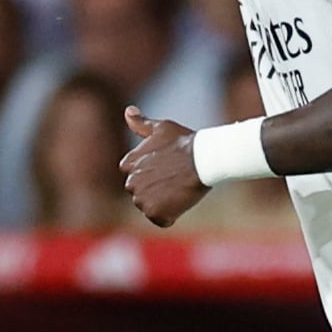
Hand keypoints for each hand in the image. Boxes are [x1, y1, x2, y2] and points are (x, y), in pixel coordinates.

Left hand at [120, 106, 208, 227]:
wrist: (203, 159)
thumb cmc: (184, 142)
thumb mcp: (161, 128)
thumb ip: (141, 123)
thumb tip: (128, 111)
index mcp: (128, 164)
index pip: (134, 175)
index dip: (152, 173)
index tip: (166, 168)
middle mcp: (131, 182)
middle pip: (141, 192)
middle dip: (156, 189)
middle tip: (175, 179)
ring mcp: (142, 199)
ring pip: (150, 206)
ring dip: (163, 202)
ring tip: (179, 189)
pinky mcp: (155, 213)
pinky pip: (161, 219)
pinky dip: (171, 216)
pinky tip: (181, 202)